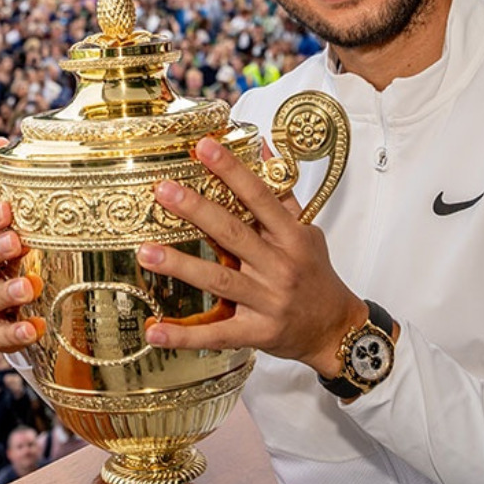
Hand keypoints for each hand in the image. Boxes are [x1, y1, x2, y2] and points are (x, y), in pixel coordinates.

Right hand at [0, 192, 42, 353]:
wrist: (1, 312)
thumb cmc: (3, 267)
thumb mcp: (4, 240)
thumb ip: (5, 211)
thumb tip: (1, 147)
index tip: (7, 210)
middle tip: (16, 242)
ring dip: (3, 293)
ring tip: (29, 286)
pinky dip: (12, 334)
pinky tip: (33, 327)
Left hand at [134, 137, 363, 376]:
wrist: (336, 330)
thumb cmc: (316, 276)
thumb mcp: (306, 232)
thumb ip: (280, 194)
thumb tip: (264, 148)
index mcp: (292, 238)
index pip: (260, 197)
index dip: (232, 171)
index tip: (204, 147)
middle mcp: (280, 267)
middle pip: (233, 234)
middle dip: (197, 210)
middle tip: (164, 191)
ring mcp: (268, 301)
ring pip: (220, 280)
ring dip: (181, 266)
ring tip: (146, 252)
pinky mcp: (256, 333)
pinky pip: (216, 335)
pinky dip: (184, 335)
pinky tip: (155, 331)